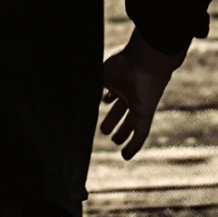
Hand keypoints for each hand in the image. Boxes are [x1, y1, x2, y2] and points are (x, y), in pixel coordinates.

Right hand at [99, 33, 183, 158]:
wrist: (145, 61)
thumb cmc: (122, 65)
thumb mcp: (99, 77)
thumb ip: (88, 88)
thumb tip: (70, 98)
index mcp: (118, 81)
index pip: (112, 94)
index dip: (106, 100)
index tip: (98, 106)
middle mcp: (129, 92)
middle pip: (122, 109)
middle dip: (114, 120)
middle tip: (104, 131)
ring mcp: (140, 103)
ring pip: (132, 121)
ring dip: (124, 132)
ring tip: (114, 141)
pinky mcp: (147, 113)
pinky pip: (141, 132)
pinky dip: (134, 144)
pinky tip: (126, 156)